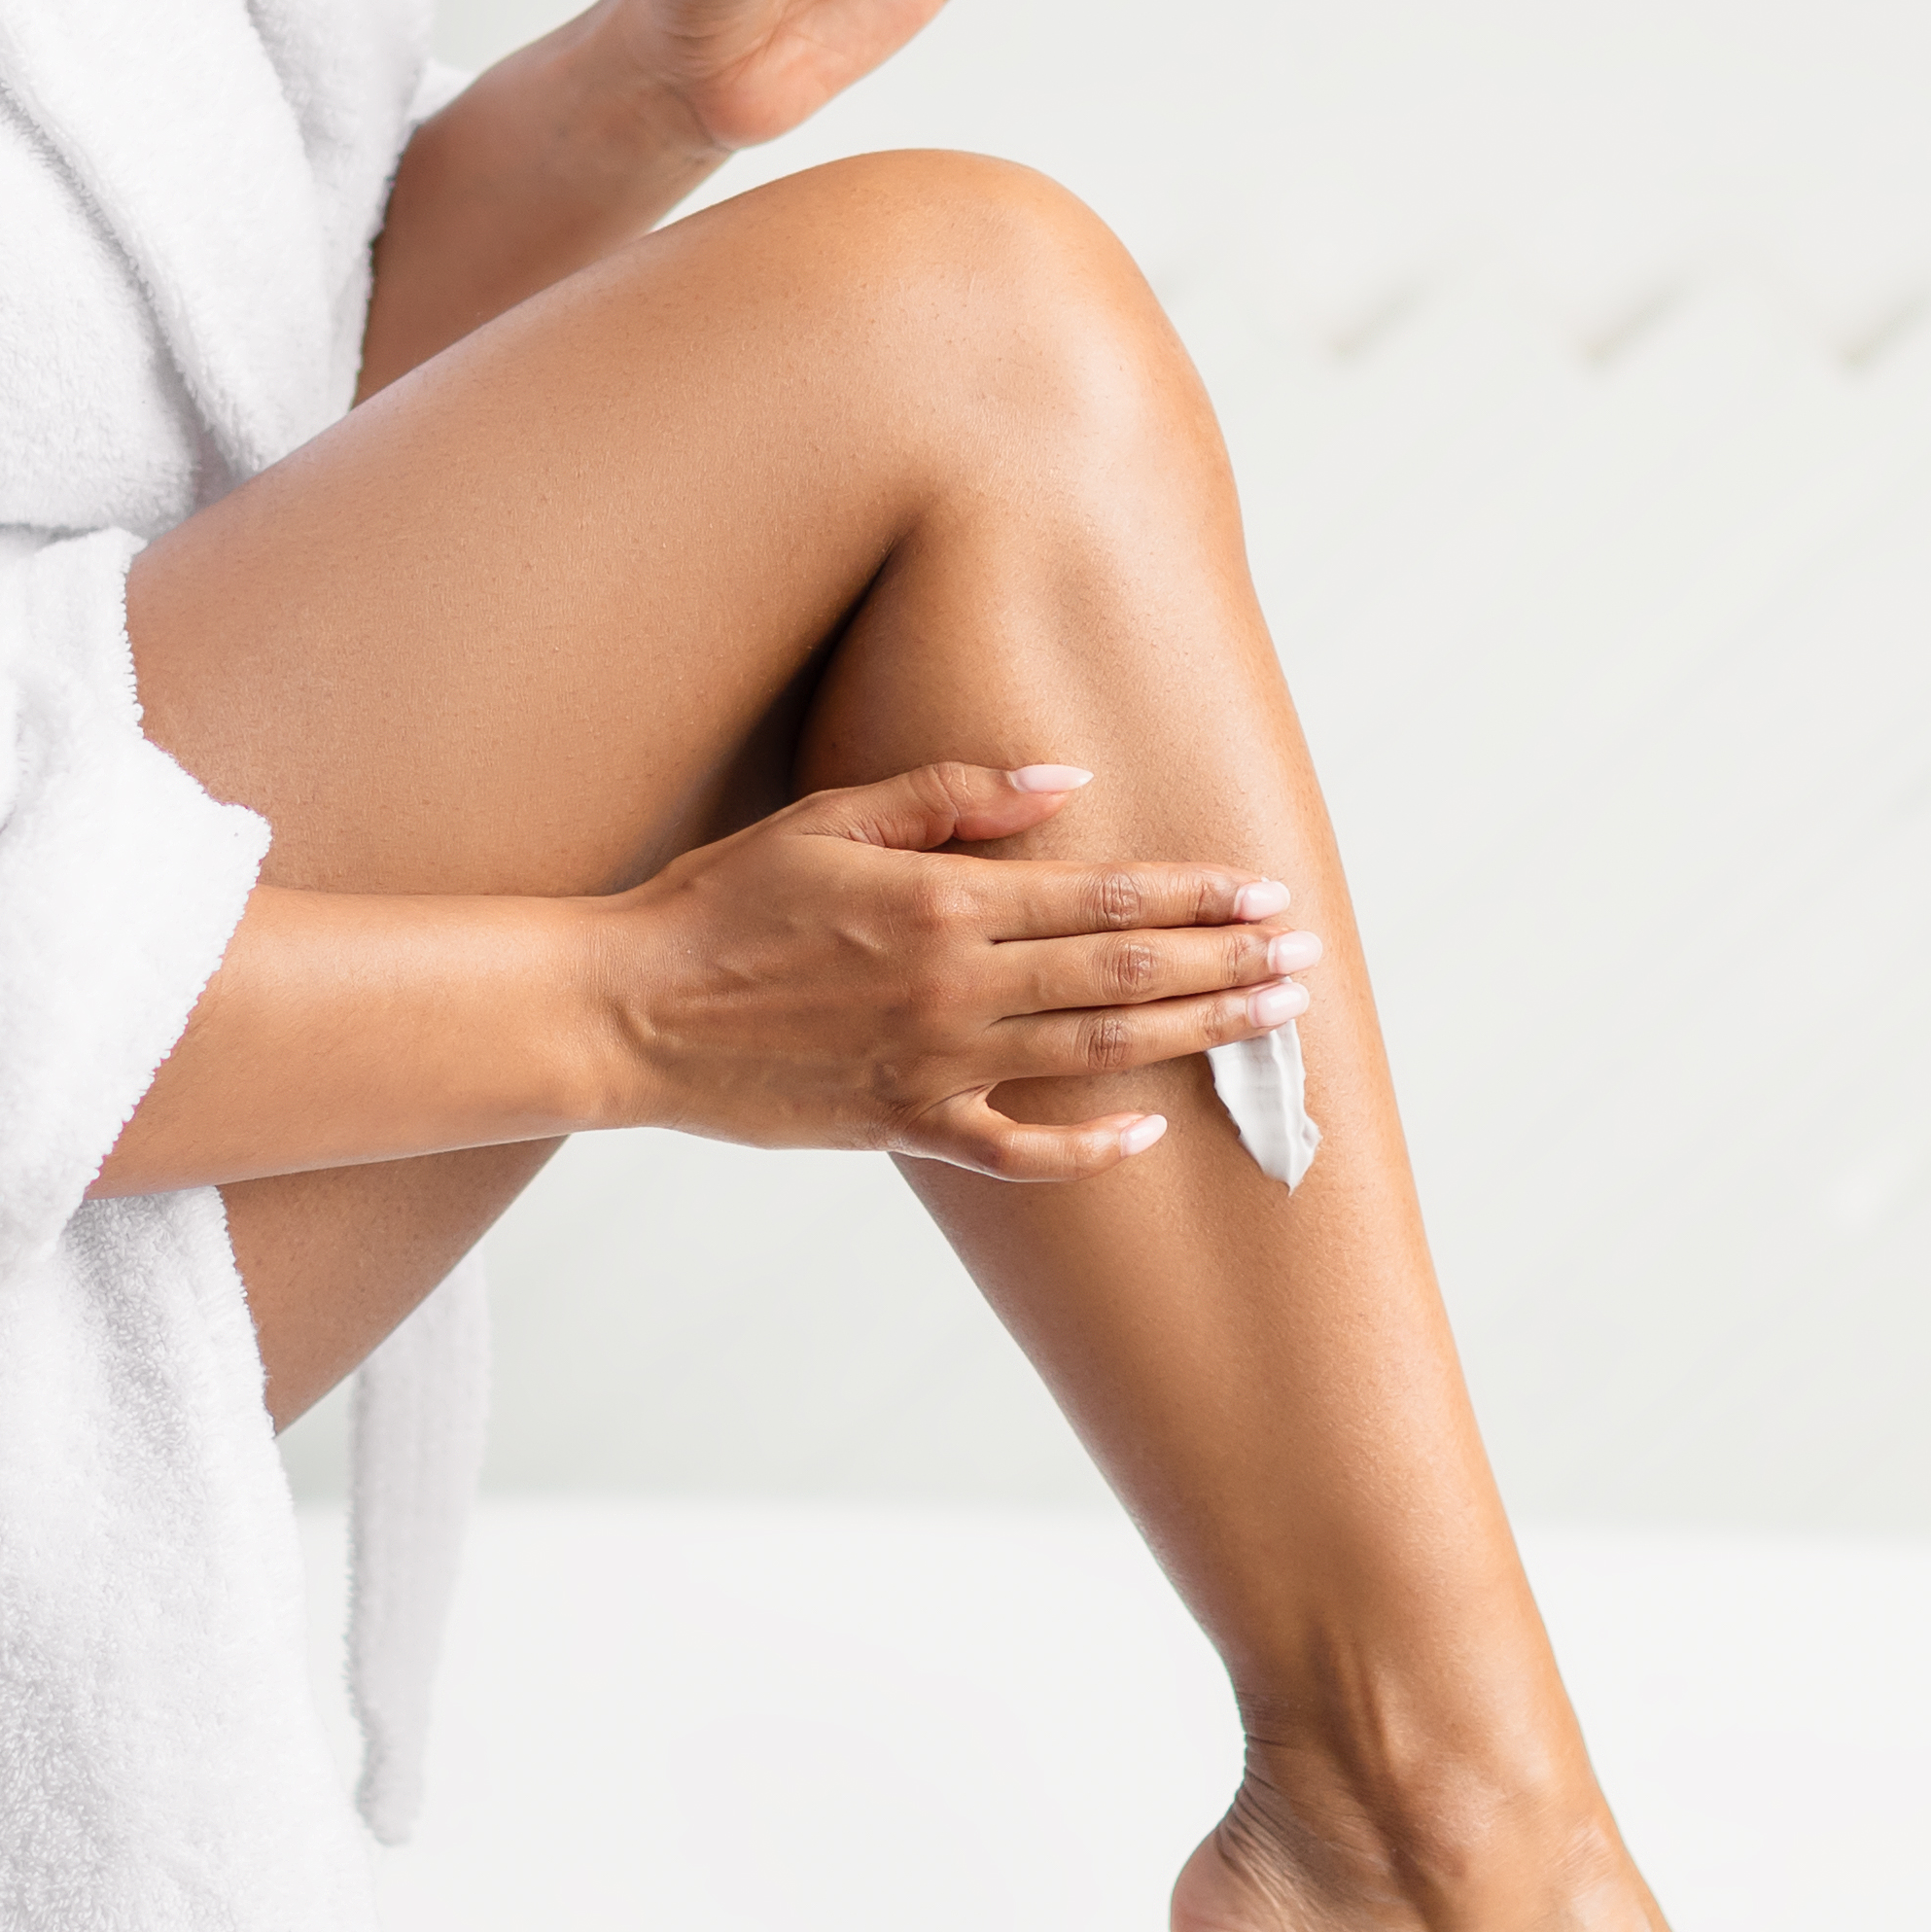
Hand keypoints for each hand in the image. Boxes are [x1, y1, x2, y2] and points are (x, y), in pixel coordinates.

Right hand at [595, 759, 1315, 1178]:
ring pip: (1097, 1054)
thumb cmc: (722, 902)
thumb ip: (954, 794)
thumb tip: (1067, 781)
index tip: (1268, 894)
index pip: (1106, 895)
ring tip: (1270, 1023)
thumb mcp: (831, 816)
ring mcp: (935, 1063)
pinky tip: (1145, 1133)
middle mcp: (957, 985)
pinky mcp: (901, 1126)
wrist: (626, 1011)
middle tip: (1304, 961)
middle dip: (1227, 965)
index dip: (1197, 896)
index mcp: (945, 901)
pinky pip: (1016, 1150)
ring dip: (1194, 1037)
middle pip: (1125, 976)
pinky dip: (1085, 1149)